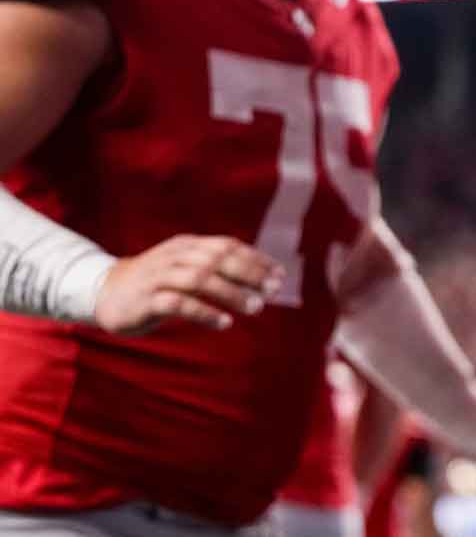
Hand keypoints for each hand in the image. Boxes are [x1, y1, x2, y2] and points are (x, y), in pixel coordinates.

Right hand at [94, 235, 281, 333]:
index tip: (279, 276)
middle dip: (249, 274)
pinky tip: (223, 323)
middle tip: (272, 292)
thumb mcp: (184, 266)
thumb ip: (215, 267)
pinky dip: (204, 312)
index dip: (255, 259)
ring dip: (231, 293)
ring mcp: (158, 276)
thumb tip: (258, 278)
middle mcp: (174, 256)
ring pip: (200, 279)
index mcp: (187, 245)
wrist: (102, 291)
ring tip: (256, 308)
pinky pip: (177, 303)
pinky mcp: (145, 299)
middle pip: (217, 259)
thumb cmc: (155, 281)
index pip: (227, 246)